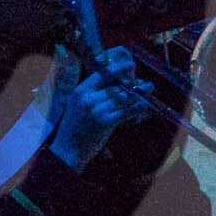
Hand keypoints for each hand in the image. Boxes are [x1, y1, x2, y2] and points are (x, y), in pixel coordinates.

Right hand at [49, 47, 152, 170]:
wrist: (68, 150)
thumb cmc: (73, 129)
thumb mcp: (76, 106)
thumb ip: (91, 95)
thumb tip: (115, 87)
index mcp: (80, 91)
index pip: (102, 74)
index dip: (118, 68)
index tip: (131, 65)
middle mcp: (88, 98)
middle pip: (116, 87)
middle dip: (133, 85)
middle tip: (146, 85)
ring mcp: (96, 110)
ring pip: (123, 98)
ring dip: (138, 96)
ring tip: (148, 94)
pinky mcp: (105, 122)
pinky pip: (126, 112)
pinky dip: (137, 109)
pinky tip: (144, 107)